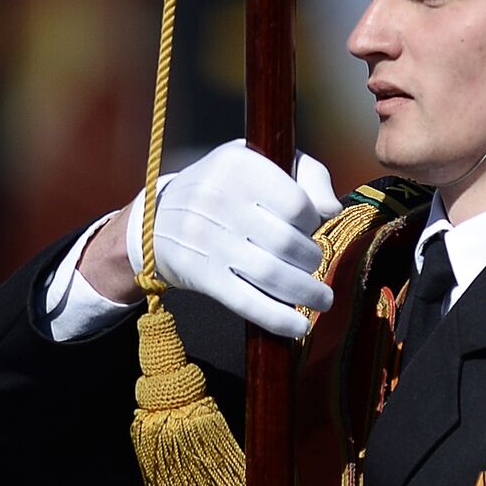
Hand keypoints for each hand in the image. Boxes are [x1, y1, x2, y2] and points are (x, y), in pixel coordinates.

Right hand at [125, 139, 342, 336]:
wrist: (154, 219)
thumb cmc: (225, 188)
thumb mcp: (261, 160)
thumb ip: (308, 174)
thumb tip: (331, 211)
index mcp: (240, 167)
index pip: (297, 204)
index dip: (312, 221)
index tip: (308, 227)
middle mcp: (221, 201)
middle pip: (288, 242)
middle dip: (312, 259)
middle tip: (313, 263)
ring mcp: (209, 241)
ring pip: (272, 274)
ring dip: (306, 292)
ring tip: (322, 299)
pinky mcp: (201, 275)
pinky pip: (246, 301)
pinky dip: (277, 318)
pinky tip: (299, 325)